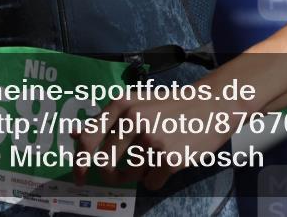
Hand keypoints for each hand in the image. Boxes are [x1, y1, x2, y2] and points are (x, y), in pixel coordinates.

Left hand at [72, 88, 239, 191]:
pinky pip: (150, 183)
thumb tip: (74, 134)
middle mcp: (135, 119)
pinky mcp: (170, 159)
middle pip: (106, 163)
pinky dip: (157, 178)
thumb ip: (106, 120)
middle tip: (119, 173)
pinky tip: (169, 161)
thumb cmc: (171, 106)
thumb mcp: (138, 103)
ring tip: (155, 155)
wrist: (212, 104)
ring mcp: (153, 140)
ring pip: (129, 175)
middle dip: (111, 174)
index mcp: (123, 104)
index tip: (80, 177)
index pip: (88, 139)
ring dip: (139, 173)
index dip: (79, 162)